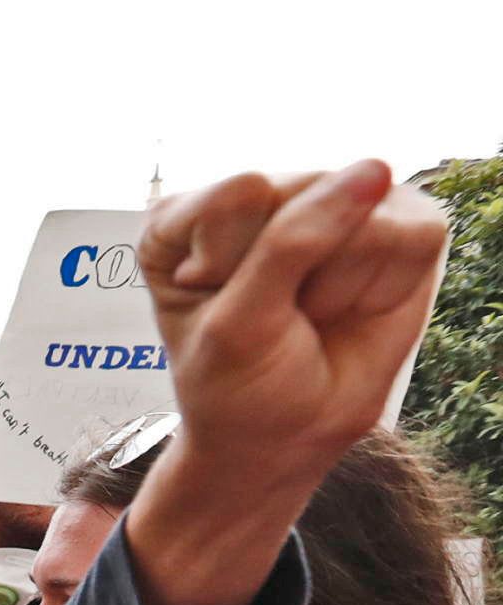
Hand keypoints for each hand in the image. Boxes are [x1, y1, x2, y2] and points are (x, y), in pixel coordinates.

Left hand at [145, 161, 447, 478]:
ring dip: (341, 286)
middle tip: (279, 317)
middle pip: (308, 195)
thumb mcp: (241, 322)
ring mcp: (334, 201)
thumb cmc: (240, 382)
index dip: (241, 263)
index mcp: (188, 214)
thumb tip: (376, 169)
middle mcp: (265, 192)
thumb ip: (292, 243)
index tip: (221, 311)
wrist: (287, 434)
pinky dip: (388, 289)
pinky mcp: (398, 223)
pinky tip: (356, 308)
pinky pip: (416, 236)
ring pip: (367, 211)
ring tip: (313, 314)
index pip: (243, 193)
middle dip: (297, 277)